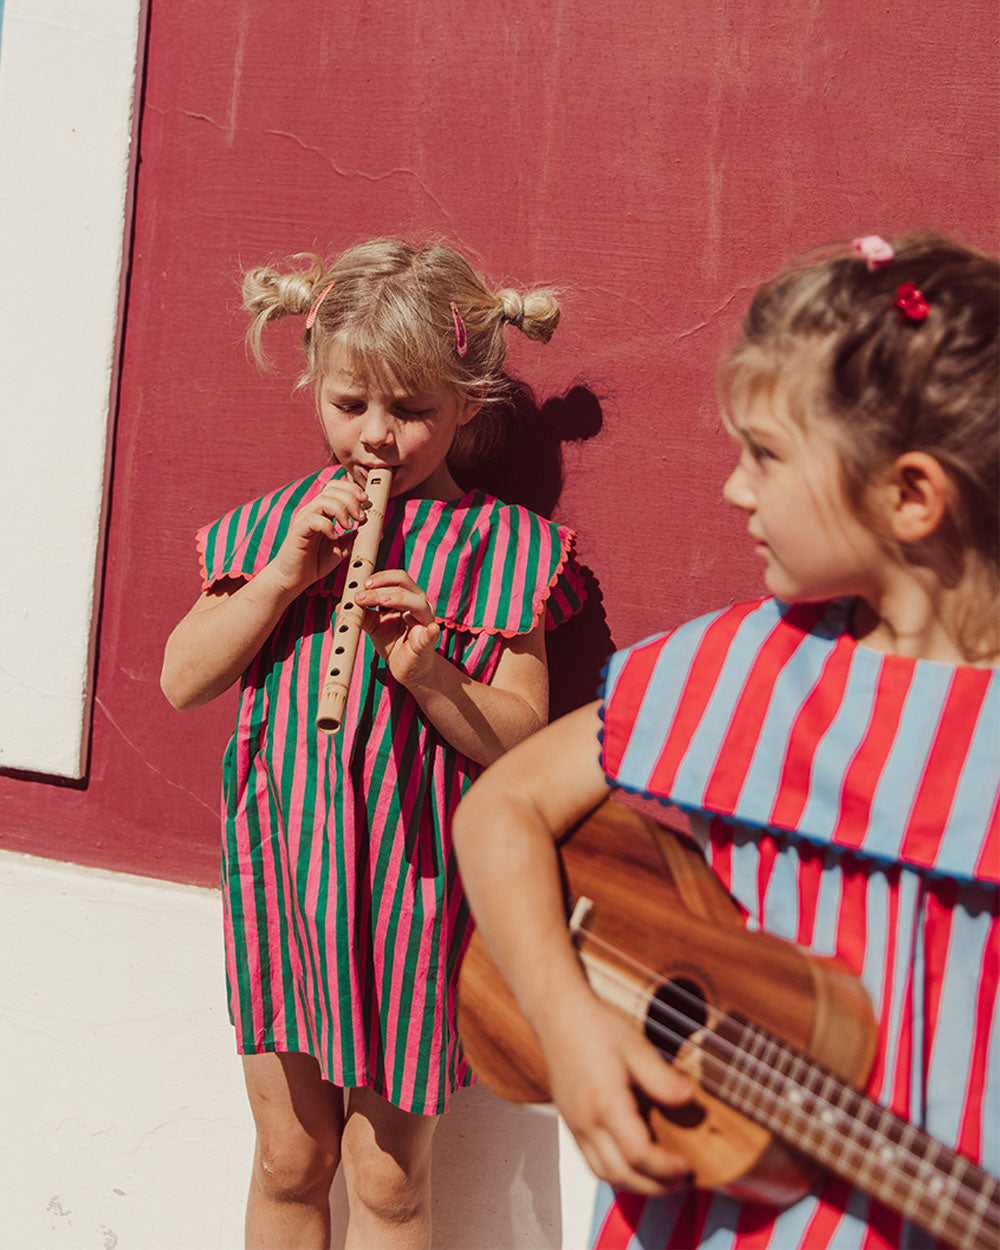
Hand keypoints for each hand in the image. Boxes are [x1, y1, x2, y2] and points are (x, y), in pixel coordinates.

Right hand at [270, 477, 369, 594]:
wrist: (294, 579)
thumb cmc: (314, 563)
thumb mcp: (341, 549)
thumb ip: (355, 538)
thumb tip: (377, 531)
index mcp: (323, 512)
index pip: (336, 488)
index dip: (352, 489)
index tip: (366, 501)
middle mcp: (312, 511)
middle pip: (332, 490)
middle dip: (351, 499)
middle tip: (360, 517)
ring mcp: (304, 519)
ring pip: (323, 500)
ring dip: (341, 511)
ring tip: (348, 527)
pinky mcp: (298, 531)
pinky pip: (313, 519)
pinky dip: (327, 526)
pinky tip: (333, 537)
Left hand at [355, 570, 440, 684]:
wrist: (406, 669)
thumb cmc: (393, 643)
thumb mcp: (374, 626)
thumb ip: (362, 615)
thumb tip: (341, 606)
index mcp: (407, 598)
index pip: (396, 579)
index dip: (380, 578)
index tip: (361, 585)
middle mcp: (419, 605)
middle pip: (404, 586)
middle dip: (381, 587)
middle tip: (361, 595)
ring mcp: (426, 621)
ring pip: (416, 602)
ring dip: (398, 598)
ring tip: (382, 601)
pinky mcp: (429, 641)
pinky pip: (431, 634)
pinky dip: (431, 631)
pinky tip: (431, 629)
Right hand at [538, 992, 694, 1194]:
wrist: (559, 1016)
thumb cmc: (596, 1027)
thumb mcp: (636, 1047)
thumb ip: (662, 1077)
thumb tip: (689, 1098)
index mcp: (604, 1102)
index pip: (638, 1154)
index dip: (666, 1168)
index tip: (688, 1167)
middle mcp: (586, 1121)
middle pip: (621, 1174)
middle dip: (655, 1186)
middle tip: (682, 1182)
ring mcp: (575, 1125)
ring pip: (603, 1174)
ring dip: (635, 1185)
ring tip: (662, 1180)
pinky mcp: (570, 1123)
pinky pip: (592, 1162)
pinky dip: (616, 1173)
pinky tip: (634, 1165)